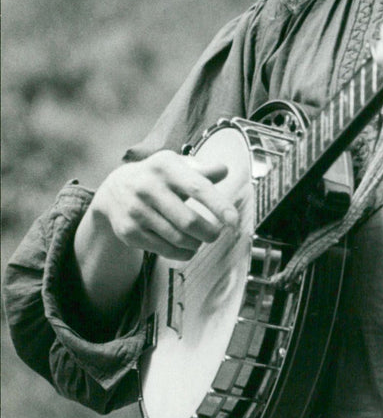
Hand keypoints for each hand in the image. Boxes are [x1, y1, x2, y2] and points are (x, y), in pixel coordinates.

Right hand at [88, 150, 238, 261]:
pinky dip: (181, 252)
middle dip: (210, 232)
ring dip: (196, 243)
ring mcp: (136, 210)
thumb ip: (201, 170)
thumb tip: (224, 170)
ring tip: (199, 238)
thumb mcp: (176, 165)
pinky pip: (165, 249)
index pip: (197, 188)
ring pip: (178, 238)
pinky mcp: (129, 231)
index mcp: (165, 166)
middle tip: (216, 233)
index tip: (233, 220)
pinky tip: (185, 246)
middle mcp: (147, 187)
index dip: (218, 205)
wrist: (113, 189)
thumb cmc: (157, 176)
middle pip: (189, 221)